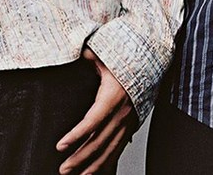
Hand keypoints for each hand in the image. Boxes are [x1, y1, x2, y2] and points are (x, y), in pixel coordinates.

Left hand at [56, 49, 136, 174]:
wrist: (152, 62)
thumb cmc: (125, 57)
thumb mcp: (104, 53)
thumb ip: (88, 55)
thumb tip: (72, 50)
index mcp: (112, 97)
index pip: (92, 121)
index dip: (76, 136)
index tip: (60, 146)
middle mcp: (122, 113)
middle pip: (99, 141)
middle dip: (80, 158)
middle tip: (63, 169)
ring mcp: (128, 121)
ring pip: (110, 149)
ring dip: (93, 165)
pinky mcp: (131, 125)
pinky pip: (118, 148)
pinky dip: (107, 162)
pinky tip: (96, 171)